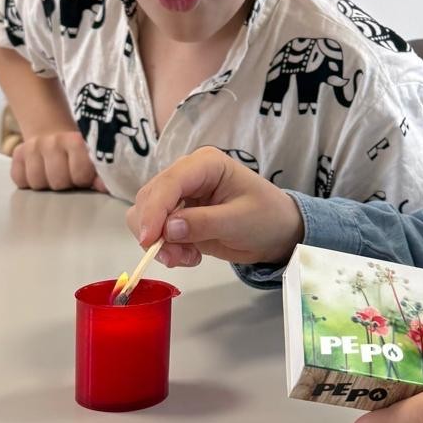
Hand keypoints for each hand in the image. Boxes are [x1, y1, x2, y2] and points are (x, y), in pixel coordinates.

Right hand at [11, 130, 106, 192]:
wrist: (52, 131)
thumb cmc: (75, 151)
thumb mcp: (91, 157)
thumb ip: (100, 172)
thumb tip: (104, 187)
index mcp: (74, 140)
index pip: (80, 173)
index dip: (84, 180)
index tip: (85, 177)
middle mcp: (50, 142)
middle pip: (58, 182)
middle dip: (66, 184)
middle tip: (69, 178)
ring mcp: (31, 147)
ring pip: (37, 183)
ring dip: (47, 184)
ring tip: (54, 176)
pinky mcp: (16, 154)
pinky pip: (20, 180)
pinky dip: (28, 181)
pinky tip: (39, 173)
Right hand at [127, 147, 303, 268]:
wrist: (276, 233)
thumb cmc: (266, 217)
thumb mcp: (240, 221)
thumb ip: (204, 223)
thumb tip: (169, 229)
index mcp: (205, 164)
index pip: (169, 183)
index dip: (154, 210)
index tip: (149, 240)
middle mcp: (186, 174)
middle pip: (150, 198)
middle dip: (155, 230)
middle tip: (176, 257)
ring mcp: (180, 195)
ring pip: (146, 216)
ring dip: (160, 242)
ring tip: (188, 257)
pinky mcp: (177, 216)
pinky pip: (156, 232)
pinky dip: (166, 248)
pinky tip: (190, 256)